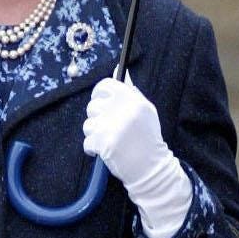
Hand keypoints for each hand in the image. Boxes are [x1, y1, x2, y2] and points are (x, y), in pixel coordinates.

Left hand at [82, 75, 192, 237]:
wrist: (151, 168)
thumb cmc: (147, 138)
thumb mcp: (145, 110)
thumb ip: (129, 90)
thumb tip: (116, 69)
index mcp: (132, 99)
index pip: (104, 86)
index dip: (100, 95)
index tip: (103, 105)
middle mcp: (122, 110)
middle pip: (93, 106)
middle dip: (98, 118)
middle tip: (111, 128)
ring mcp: (111, 127)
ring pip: (88, 124)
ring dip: (95, 134)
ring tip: (111, 141)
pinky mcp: (103, 143)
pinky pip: (87, 142)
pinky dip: (93, 149)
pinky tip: (107, 151)